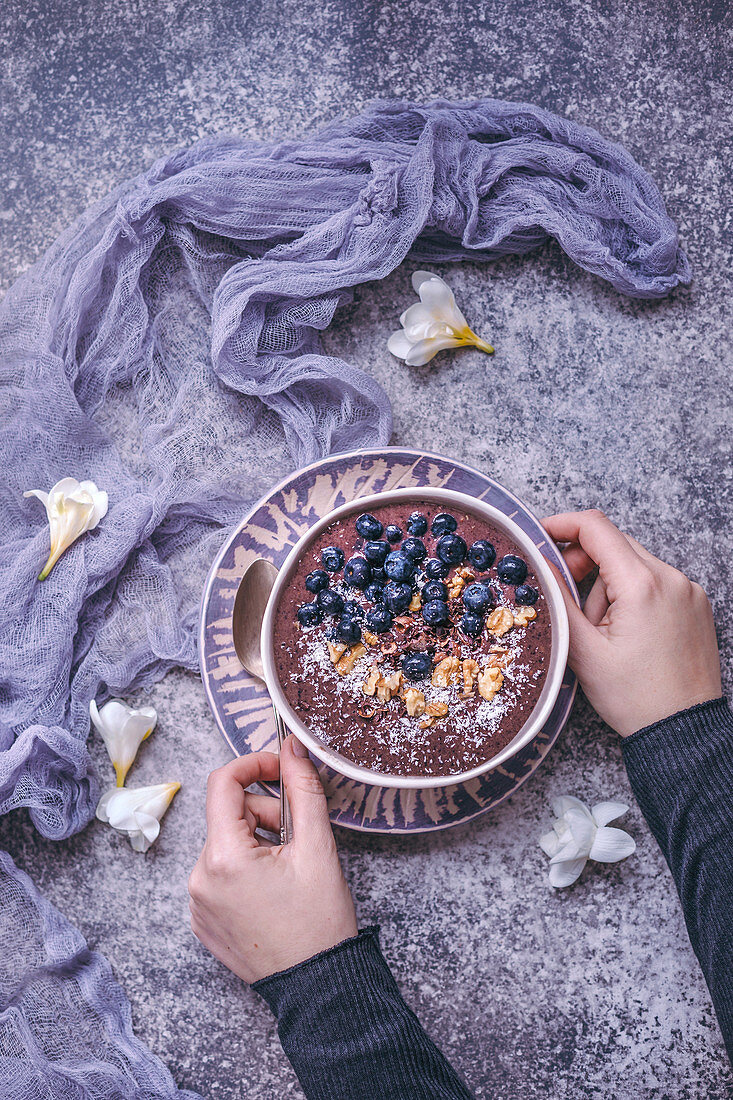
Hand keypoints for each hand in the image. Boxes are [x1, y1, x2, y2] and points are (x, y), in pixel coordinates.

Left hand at [189, 735, 356, 982]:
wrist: (318, 987)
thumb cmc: (319, 922)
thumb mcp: (317, 847)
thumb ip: (303, 789)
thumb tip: (292, 748)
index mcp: (223, 858)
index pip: (223, 783)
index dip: (254, 765)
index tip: (280, 769)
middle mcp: (199, 879)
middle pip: (228, 815)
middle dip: (265, 814)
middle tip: (298, 836)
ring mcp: (197, 903)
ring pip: (225, 844)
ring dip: (256, 842)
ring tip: (287, 868)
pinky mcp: (202, 921)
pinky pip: (219, 874)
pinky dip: (245, 869)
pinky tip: (272, 890)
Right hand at [543, 510, 720, 736]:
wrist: (682, 730)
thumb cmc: (635, 698)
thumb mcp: (583, 650)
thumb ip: (558, 599)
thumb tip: (538, 565)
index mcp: (642, 585)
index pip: (596, 528)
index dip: (562, 525)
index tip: (541, 536)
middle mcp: (671, 579)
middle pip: (615, 544)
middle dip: (583, 564)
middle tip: (567, 599)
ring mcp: (689, 590)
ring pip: (634, 564)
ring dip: (609, 585)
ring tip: (604, 631)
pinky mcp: (696, 604)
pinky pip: (656, 582)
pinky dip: (633, 595)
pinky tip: (626, 631)